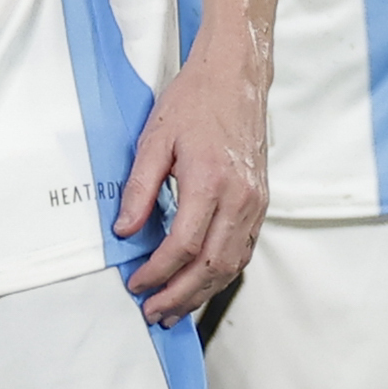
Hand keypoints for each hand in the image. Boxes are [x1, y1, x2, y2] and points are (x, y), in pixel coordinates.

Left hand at [118, 41, 268, 324]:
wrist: (235, 76)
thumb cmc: (196, 100)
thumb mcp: (155, 138)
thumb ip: (139, 188)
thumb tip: (126, 230)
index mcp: (210, 181)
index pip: (182, 246)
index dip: (157, 272)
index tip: (136, 284)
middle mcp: (239, 198)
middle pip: (210, 266)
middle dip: (179, 295)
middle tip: (153, 311)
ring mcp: (255, 202)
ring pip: (231, 265)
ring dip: (202, 293)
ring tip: (175, 308)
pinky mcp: (261, 203)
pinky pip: (243, 250)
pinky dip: (221, 273)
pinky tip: (201, 282)